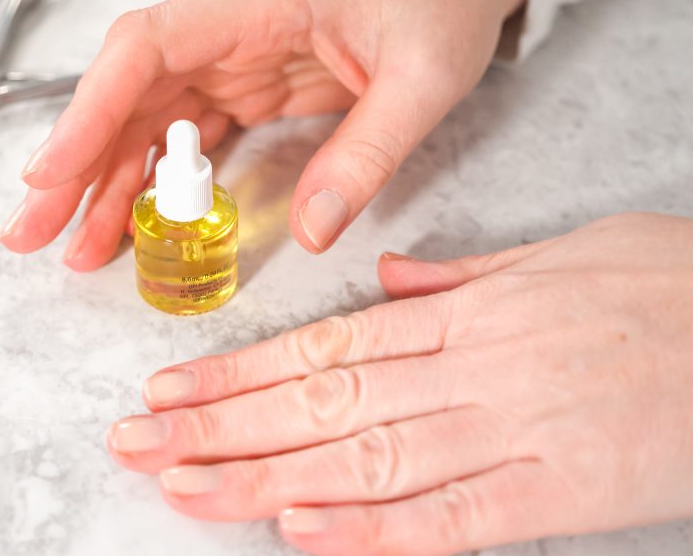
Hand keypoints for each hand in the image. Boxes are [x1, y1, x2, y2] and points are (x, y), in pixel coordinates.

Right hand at [0, 0, 527, 270]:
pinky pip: (182, 139)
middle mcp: (227, 32)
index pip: (147, 48)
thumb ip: (369, 150)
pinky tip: (132, 225)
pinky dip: (153, 184)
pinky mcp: (244, 90)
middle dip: (73, 165)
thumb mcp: (425, 75)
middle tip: (32, 232)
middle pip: (124, 94)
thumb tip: (312, 230)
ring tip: (75, 248)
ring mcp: (231, 63)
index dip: (89, 110)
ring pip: (143, 123)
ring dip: (103, 186)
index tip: (50, 170)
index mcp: (256, 3)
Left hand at [106, 212, 692, 555]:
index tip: (171, 389)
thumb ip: (468, 276)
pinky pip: (450, 518)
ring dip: (263, 478)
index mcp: (467, 317)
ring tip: (183, 488)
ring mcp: (511, 433)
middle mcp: (471, 373)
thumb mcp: (568, 251)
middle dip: (219, 426)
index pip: (323, 346)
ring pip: (363, 459)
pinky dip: (371, 532)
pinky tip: (299, 535)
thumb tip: (389, 279)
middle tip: (140, 443)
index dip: (238, 372)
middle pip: (321, 403)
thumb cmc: (676, 291)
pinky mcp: (560, 494)